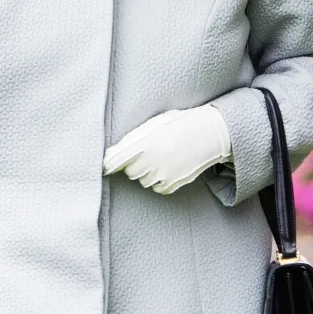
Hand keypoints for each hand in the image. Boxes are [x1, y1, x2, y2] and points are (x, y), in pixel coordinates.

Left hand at [103, 105, 230, 194]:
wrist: (208, 134)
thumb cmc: (178, 125)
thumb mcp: (154, 124)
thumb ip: (132, 139)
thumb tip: (110, 154)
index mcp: (145, 142)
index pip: (116, 159)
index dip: (109, 164)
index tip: (104, 166)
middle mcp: (152, 160)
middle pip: (130, 172)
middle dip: (134, 165)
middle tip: (148, 153)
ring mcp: (163, 174)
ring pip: (143, 181)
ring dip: (148, 173)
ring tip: (162, 158)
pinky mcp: (173, 184)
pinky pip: (158, 188)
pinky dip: (160, 181)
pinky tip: (169, 168)